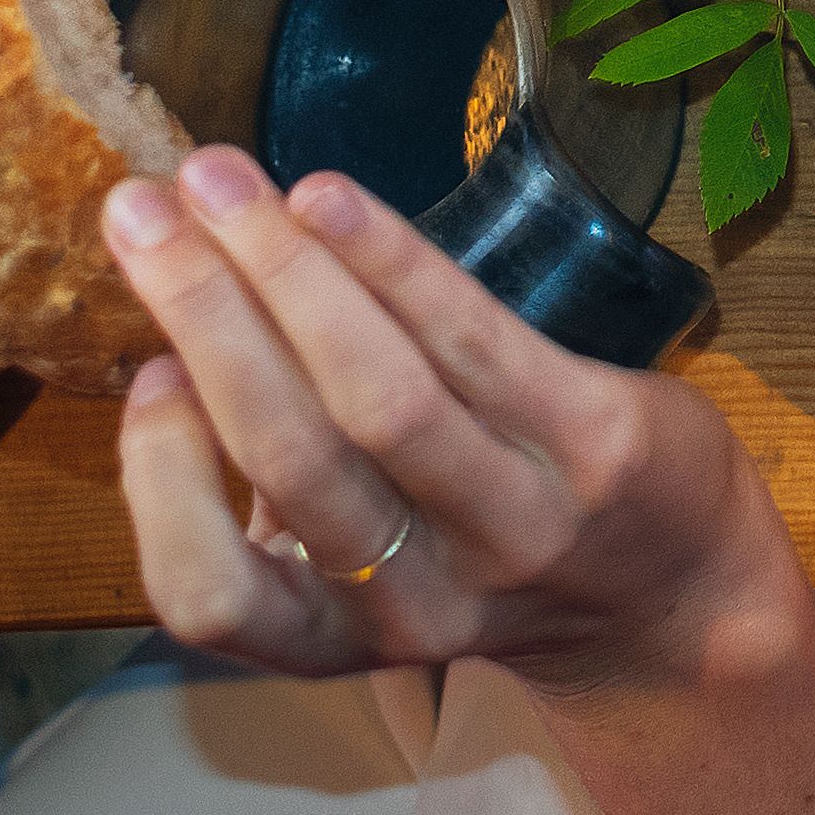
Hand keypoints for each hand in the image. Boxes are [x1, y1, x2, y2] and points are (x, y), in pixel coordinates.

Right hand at [104, 146, 809, 707]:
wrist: (675, 594)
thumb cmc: (480, 546)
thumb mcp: (364, 559)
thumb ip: (277, 476)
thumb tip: (177, 331)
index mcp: (334, 635)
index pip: (206, 597)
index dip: (161, 482)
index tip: (145, 372)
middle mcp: (418, 599)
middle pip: (291, 456)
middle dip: (202, 317)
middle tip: (139, 211)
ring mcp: (518, 525)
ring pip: (379, 395)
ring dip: (283, 271)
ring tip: (218, 179)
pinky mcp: (600, 446)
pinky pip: (476, 340)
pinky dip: (392, 262)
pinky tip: (328, 198)